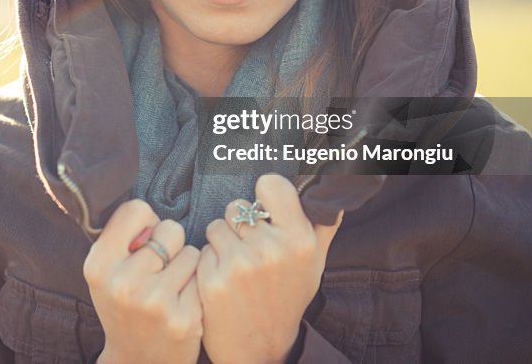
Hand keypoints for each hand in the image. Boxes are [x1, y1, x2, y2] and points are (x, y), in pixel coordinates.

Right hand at [83, 199, 202, 363]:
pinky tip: (183, 302)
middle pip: (170, 228)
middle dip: (169, 243)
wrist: (137, 361)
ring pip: (191, 251)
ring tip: (170, 286)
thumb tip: (150, 212)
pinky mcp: (184, 317)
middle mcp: (124, 282)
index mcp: (99, 264)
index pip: (137, 209)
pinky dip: (196, 285)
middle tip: (159, 267)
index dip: (146, 222)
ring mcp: (155, 301)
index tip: (143, 242)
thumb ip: (122, 238)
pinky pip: (202, 276)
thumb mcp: (106, 272)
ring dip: (186, 264)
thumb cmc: (123, 305)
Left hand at [196, 174, 342, 363]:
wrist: (261, 349)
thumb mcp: (315, 264)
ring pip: (216, 225)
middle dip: (241, 224)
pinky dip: (209, 261)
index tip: (264, 208)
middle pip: (237, 205)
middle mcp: (270, 250)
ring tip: (237, 266)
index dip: (264, 193)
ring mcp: (239, 265)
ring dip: (222, 241)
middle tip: (251, 249)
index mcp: (299, 240)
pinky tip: (223, 281)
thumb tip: (330, 194)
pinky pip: (201, 249)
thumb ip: (323, 225)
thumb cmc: (287, 299)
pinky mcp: (212, 280)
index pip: (270, 184)